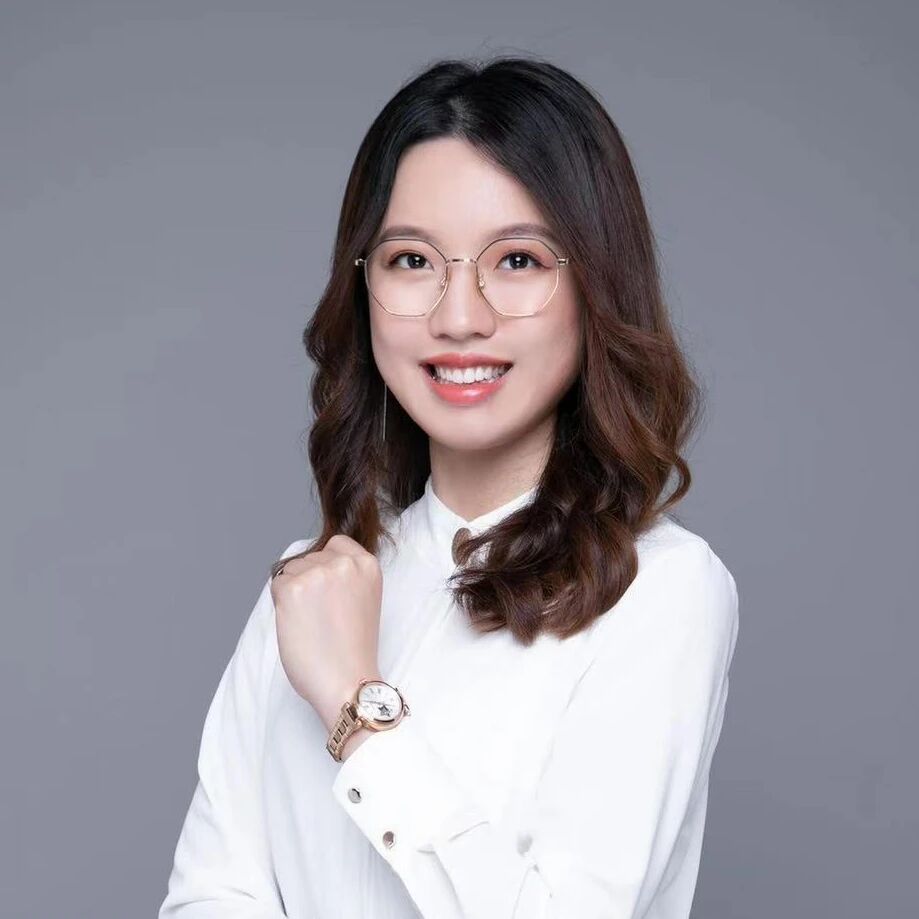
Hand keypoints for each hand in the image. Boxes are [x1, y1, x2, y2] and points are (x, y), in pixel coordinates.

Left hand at [270, 534, 383, 731]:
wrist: (347, 680)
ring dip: (294, 593)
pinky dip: (282, 605)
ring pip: (291, 571)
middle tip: (322, 616)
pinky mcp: (293, 588)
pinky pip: (277, 585)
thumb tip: (314, 565)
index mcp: (367, 564)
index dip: (327, 566)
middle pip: (311, 557)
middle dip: (309, 580)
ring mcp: (318, 574)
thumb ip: (347, 577)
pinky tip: (299, 625)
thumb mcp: (363, 599)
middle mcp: (344, 563)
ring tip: (313, 623)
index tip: (330, 592)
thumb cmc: (354, 649)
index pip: (336, 544)